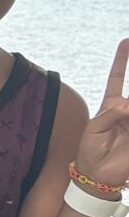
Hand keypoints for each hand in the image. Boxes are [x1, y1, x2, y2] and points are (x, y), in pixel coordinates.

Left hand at [72, 38, 128, 196]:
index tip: (126, 41)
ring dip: (128, 110)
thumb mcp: (93, 130)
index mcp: (111, 105)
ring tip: (123, 119)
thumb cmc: (90, 151)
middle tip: (125, 106)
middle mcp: (126, 110)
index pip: (117, 78)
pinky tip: (126, 119)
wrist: (97, 175)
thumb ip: (109, 115)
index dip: (122, 60)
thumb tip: (127, 106)